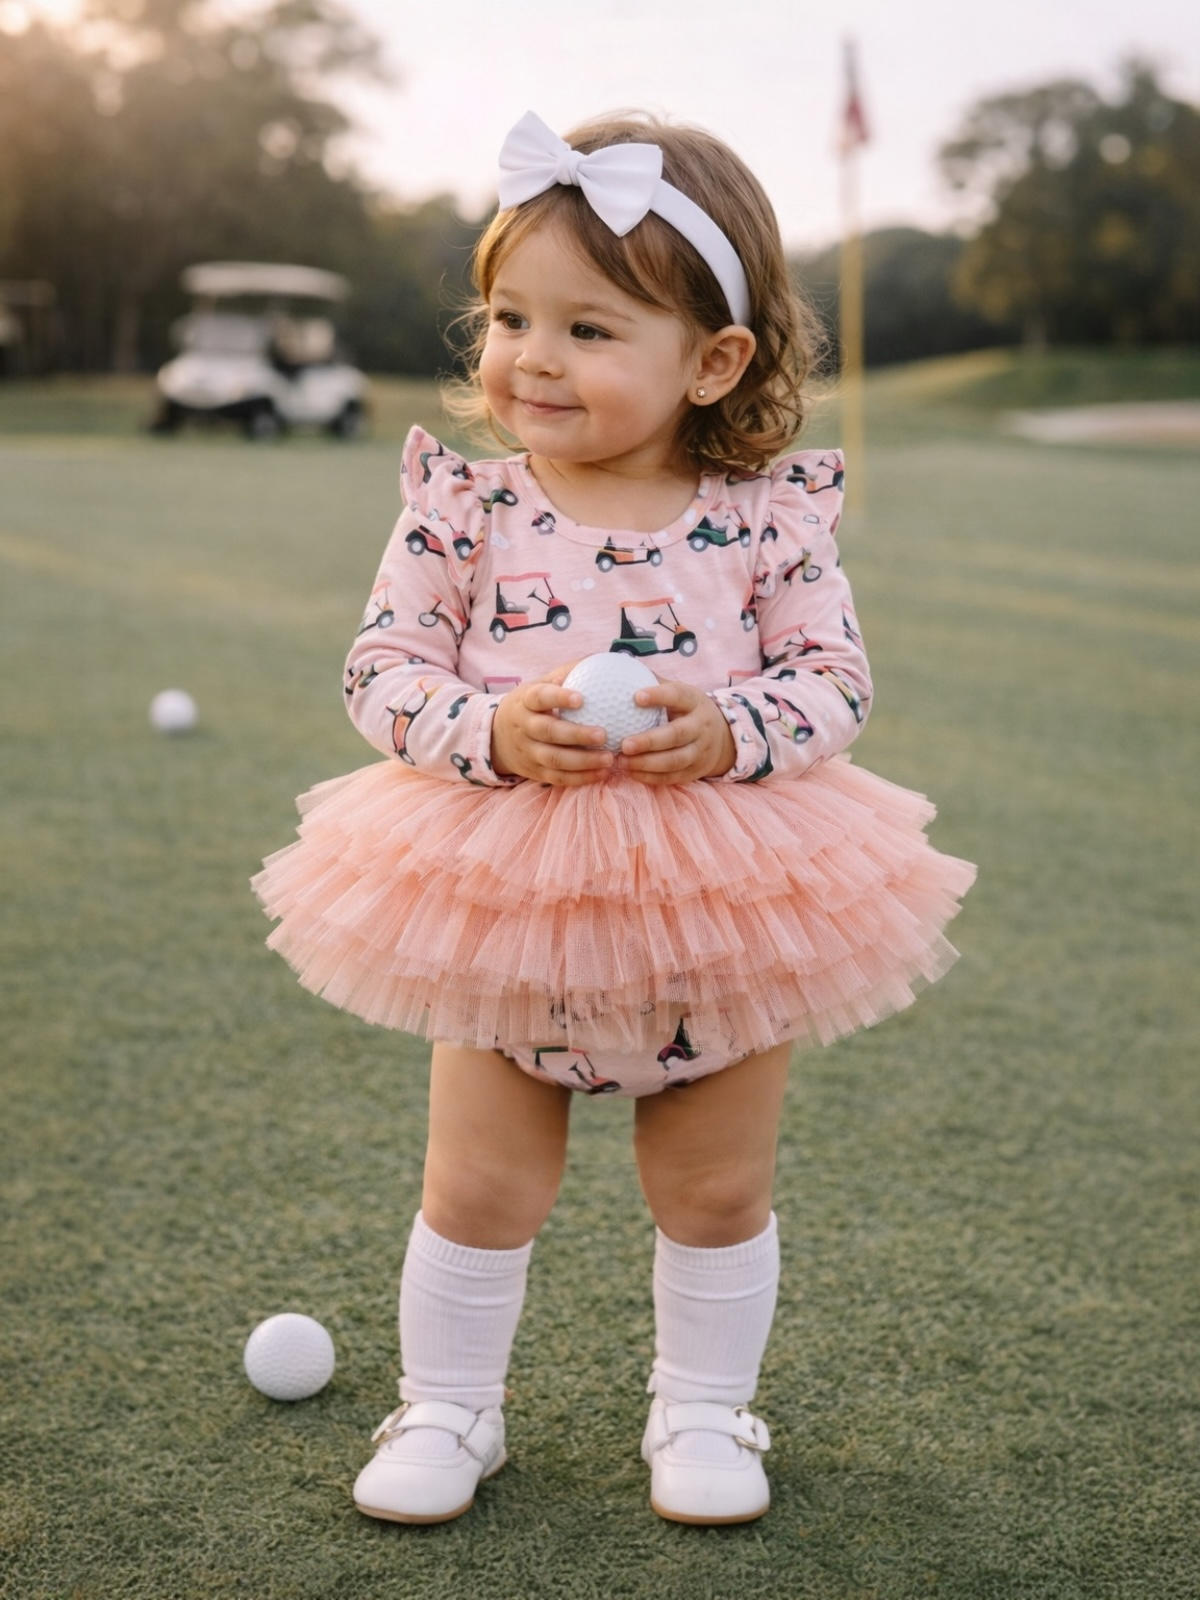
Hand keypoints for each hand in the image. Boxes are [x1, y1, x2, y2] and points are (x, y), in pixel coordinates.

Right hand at [491, 664, 613, 785]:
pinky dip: (580, 778)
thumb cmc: (532, 705)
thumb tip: (599, 661)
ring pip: (554, 759)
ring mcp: (528, 752)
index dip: (558, 698)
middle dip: (576, 735)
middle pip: (548, 732)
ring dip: (583, 761)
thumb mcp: (539, 686)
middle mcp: (524, 727)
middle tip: (603, 734)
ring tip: (609, 758)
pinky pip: (558, 777)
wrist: (498, 738)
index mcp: (525, 701)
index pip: (540, 697)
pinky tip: (602, 773)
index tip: (581, 698)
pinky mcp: (535, 772)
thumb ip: (565, 674)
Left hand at [616, 677, 736, 784]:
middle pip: (676, 735)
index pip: (678, 696)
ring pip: (674, 760)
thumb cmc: (686, 710)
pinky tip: (630, 772)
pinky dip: (650, 777)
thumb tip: (619, 665)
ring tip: (621, 761)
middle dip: (650, 741)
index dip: (659, 696)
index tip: (636, 696)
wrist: (722, 739)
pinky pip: (672, 777)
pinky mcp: (694, 771)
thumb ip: (654, 682)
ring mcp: (700, 751)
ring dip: (646, 763)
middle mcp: (700, 727)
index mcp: (695, 702)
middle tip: (624, 743)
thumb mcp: (680, 693)